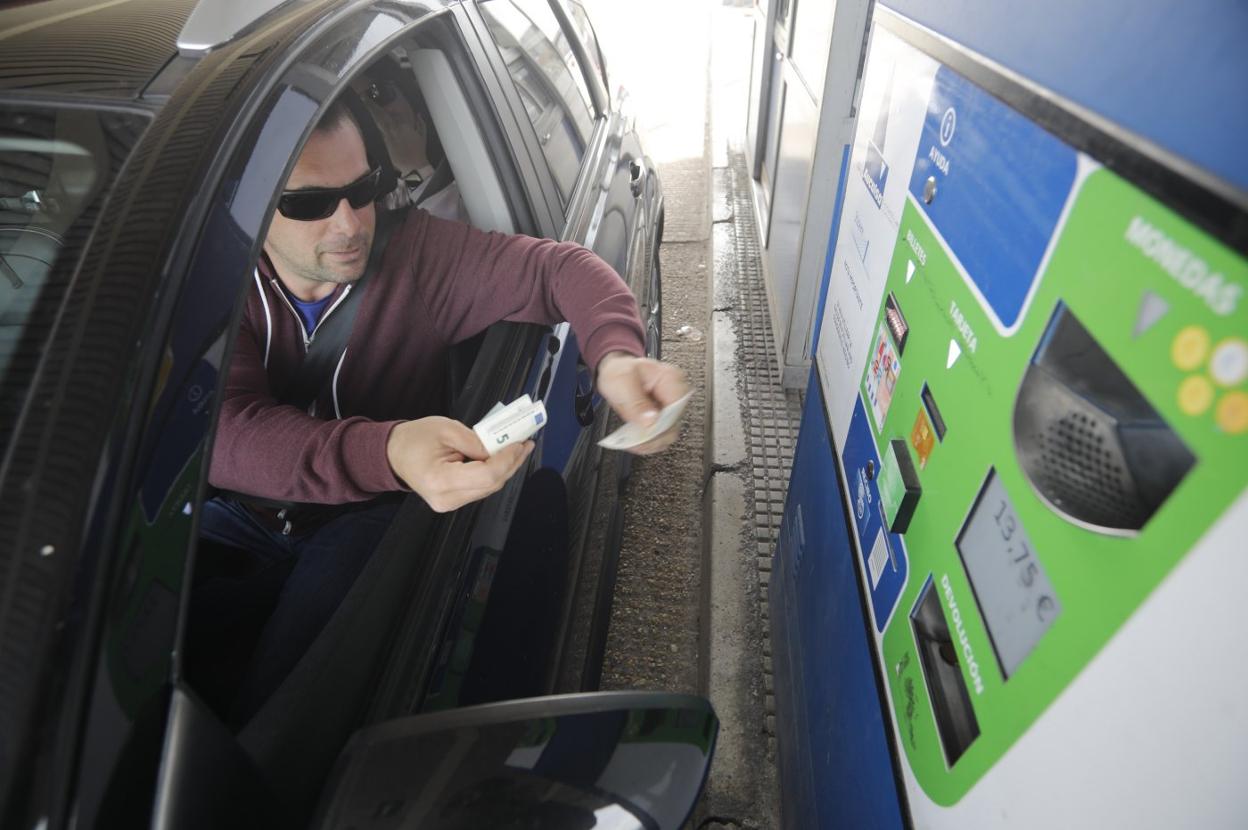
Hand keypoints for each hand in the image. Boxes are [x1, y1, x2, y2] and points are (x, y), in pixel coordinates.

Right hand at [386, 416, 532, 511]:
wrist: (394, 454)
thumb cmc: (414, 439)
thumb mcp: (446, 429)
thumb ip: (476, 441)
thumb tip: (501, 447)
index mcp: (440, 480)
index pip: (486, 475)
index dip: (507, 459)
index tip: (519, 443)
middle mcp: (446, 498)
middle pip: (491, 484)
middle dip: (511, 462)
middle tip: (525, 443)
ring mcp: (450, 503)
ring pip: (489, 487)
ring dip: (505, 468)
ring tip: (517, 448)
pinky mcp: (454, 501)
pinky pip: (481, 488)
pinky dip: (494, 472)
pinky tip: (501, 458)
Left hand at [595, 351, 688, 454]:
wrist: (617, 372)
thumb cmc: (620, 371)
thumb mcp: (621, 381)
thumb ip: (635, 402)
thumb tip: (650, 423)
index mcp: (670, 378)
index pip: (676, 409)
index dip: (660, 425)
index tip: (644, 432)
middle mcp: (676, 393)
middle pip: (674, 425)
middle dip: (653, 437)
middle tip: (635, 440)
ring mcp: (672, 407)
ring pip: (668, 434)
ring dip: (650, 442)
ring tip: (632, 441)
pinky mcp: (665, 418)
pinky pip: (660, 435)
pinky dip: (647, 441)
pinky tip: (636, 440)